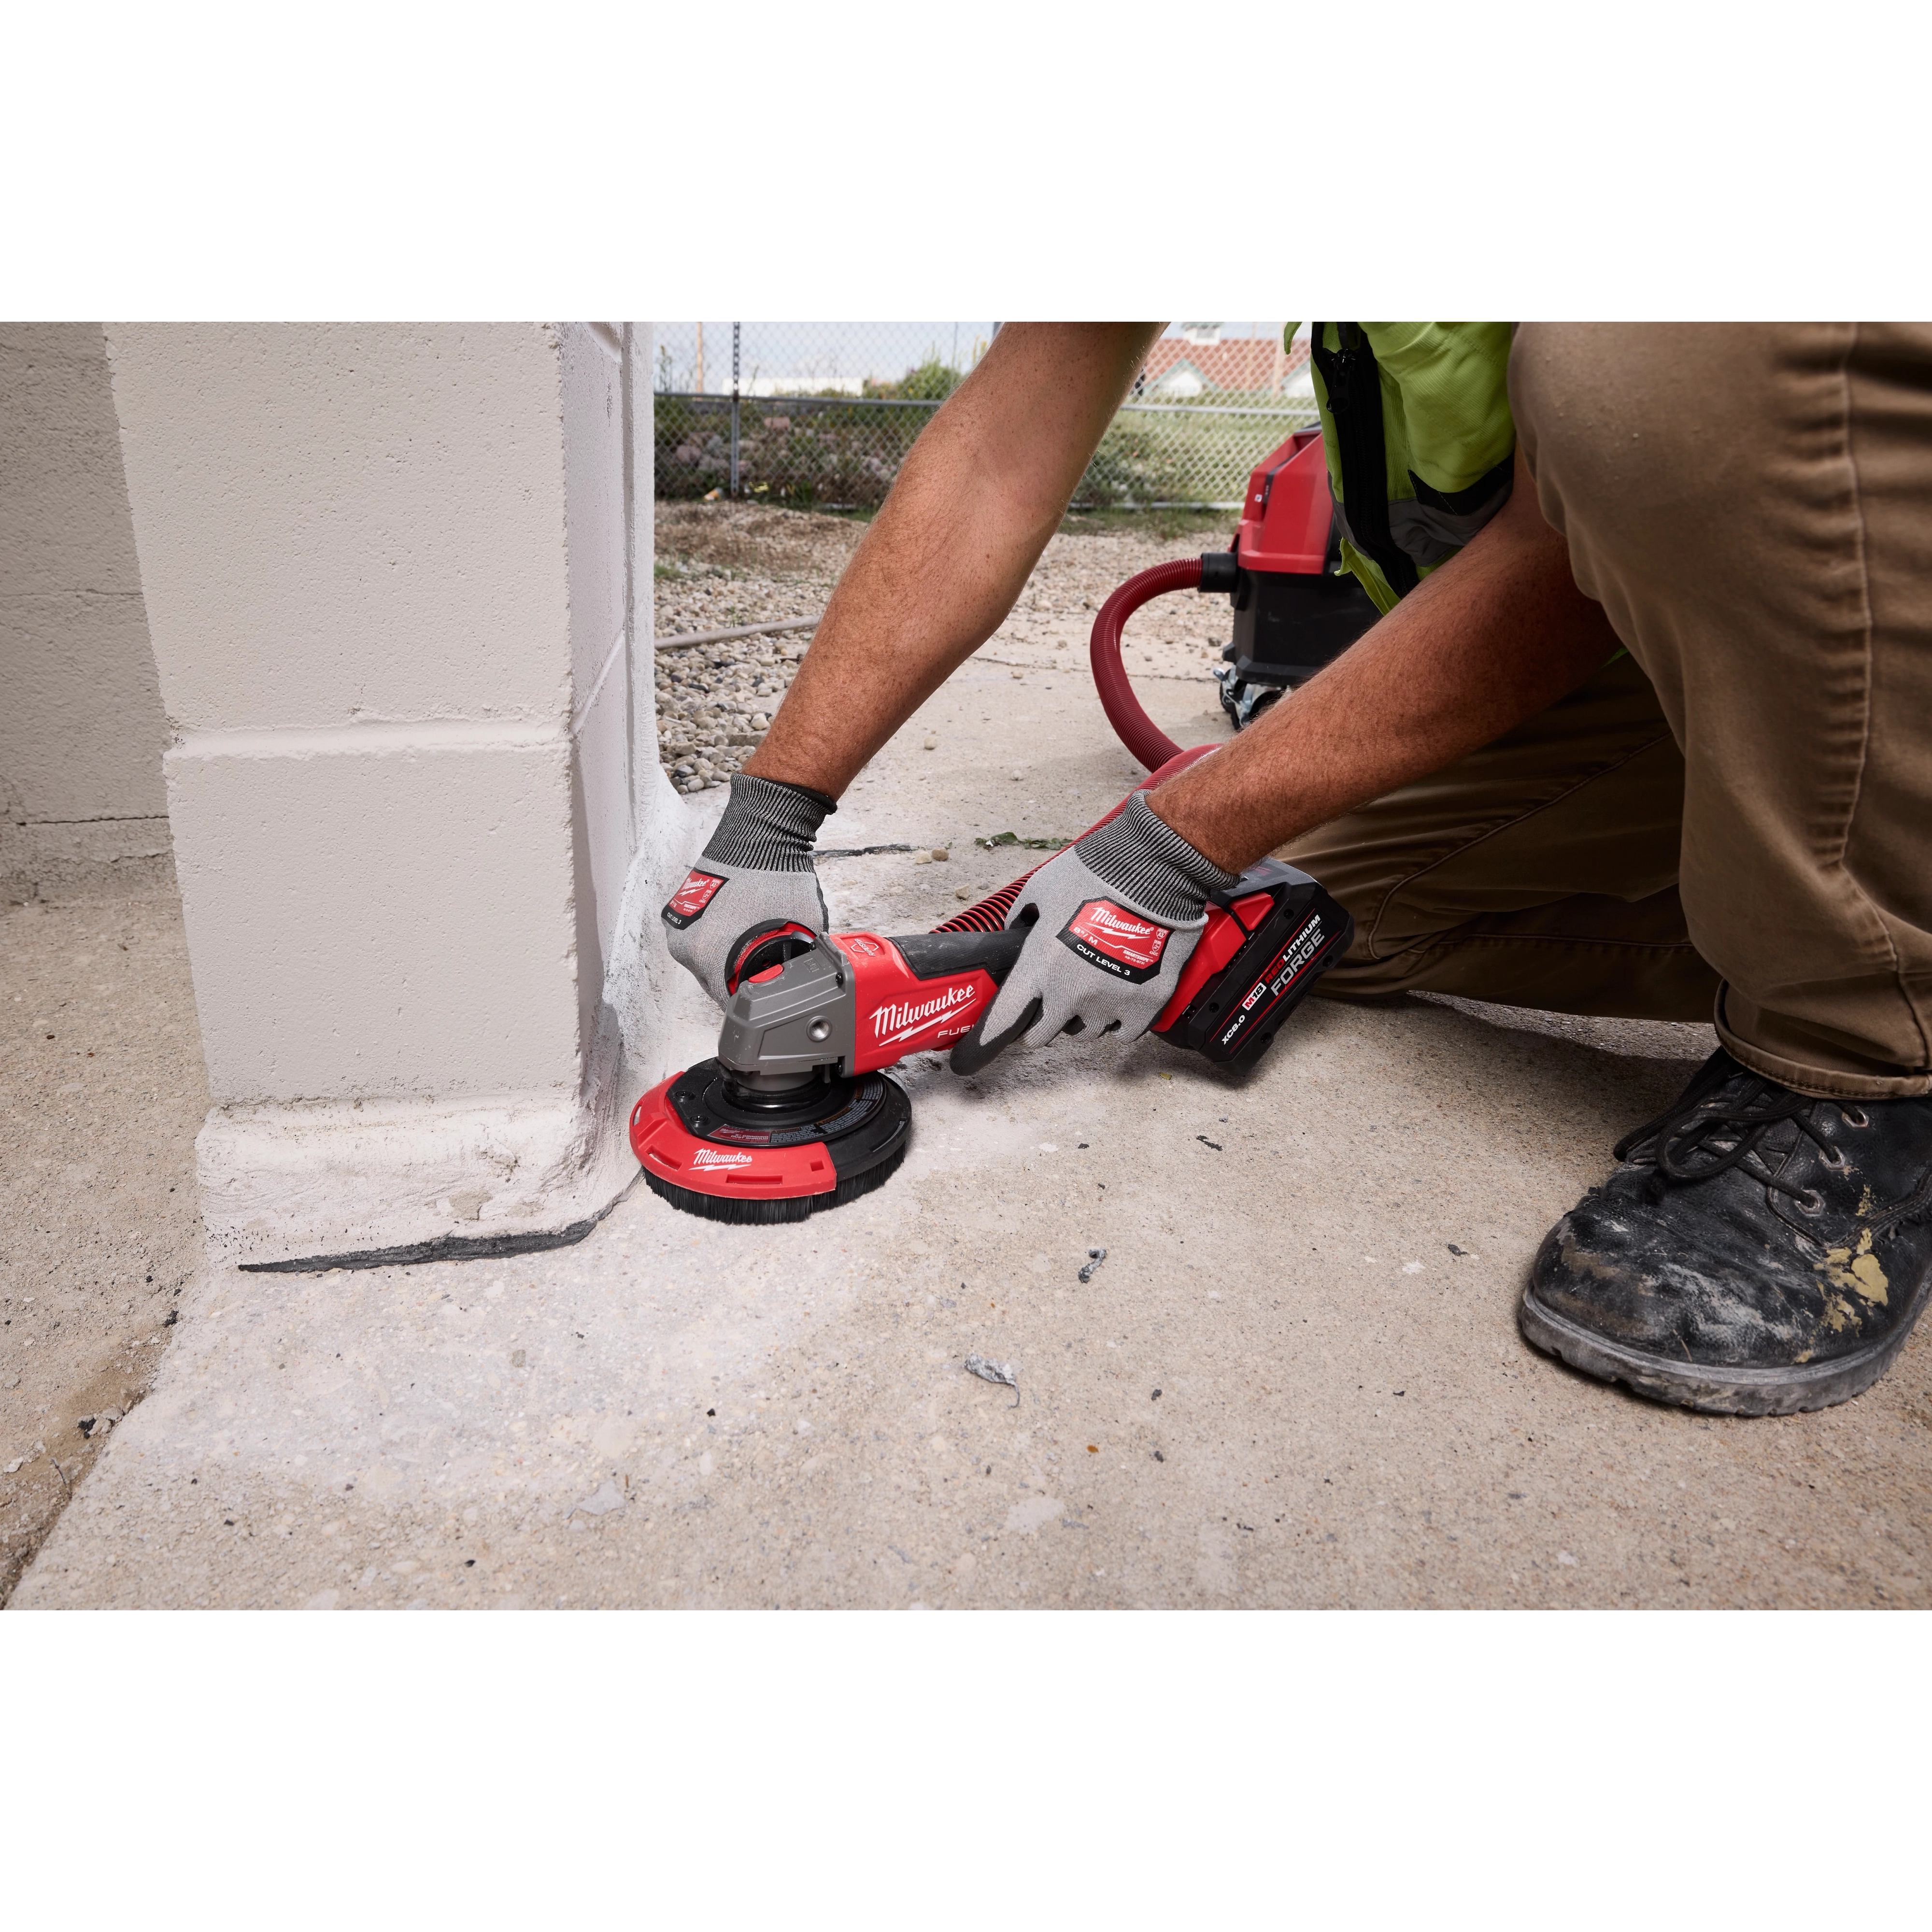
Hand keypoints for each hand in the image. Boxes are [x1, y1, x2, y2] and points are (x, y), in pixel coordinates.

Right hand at [661, 775, 834, 1008]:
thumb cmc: (779, 875)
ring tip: (751, 939)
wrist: (760, 833)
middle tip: (763, 963)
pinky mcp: (679, 911)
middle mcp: (687, 945)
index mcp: (710, 955)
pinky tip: (737, 924)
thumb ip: (797, 965)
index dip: (752, 1001)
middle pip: (715, 983)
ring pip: (706, 961)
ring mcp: (680, 927)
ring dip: (727, 958)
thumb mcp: (803, 930)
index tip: (765, 996)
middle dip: (739, 978)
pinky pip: (699, 939)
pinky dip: (717, 937)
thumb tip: (801, 985)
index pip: (729, 1003)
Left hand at [950, 792, 1235, 1070]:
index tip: (974, 1055)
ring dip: (1083, 1017)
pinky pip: (1124, 1032)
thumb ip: (1022, 917)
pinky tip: (1121, 996)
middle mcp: (1071, 991)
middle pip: (1043, 1034)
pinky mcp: (1145, 1004)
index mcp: (1039, 964)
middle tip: (1054, 998)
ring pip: (1086, 1032)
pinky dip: (1119, 1020)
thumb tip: (1014, 931)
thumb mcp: (1041, 888)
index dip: (986, 1041)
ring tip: (1094, 986)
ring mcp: (1110, 1001)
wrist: (1154, 870)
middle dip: (1043, 1020)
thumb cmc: (1096, 873)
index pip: (1003, 1019)